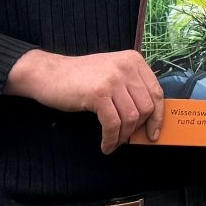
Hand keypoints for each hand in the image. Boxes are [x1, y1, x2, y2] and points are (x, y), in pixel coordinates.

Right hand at [6, 49, 163, 153]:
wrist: (47, 74)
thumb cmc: (79, 79)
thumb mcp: (111, 74)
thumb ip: (131, 89)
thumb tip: (149, 119)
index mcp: (134, 60)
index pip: (157, 92)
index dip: (158, 116)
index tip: (153, 133)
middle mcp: (126, 66)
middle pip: (146, 107)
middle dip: (137, 128)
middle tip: (125, 138)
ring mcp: (113, 79)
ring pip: (131, 117)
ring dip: (123, 136)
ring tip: (113, 142)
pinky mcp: (98, 93)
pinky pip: (113, 123)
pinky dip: (111, 138)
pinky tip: (105, 145)